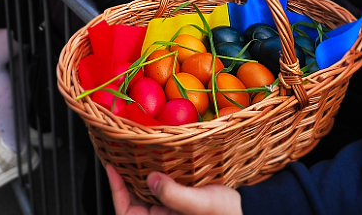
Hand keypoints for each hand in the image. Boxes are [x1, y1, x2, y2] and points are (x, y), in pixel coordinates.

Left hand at [107, 165, 242, 214]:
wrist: (250, 211)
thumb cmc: (229, 214)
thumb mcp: (201, 203)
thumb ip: (174, 194)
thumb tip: (150, 179)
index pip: (127, 211)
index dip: (116, 190)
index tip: (111, 168)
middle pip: (134, 199)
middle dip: (126, 177)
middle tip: (121, 153)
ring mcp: (170, 209)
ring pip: (146, 192)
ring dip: (140, 174)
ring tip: (135, 153)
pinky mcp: (180, 199)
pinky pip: (161, 187)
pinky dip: (156, 174)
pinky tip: (156, 160)